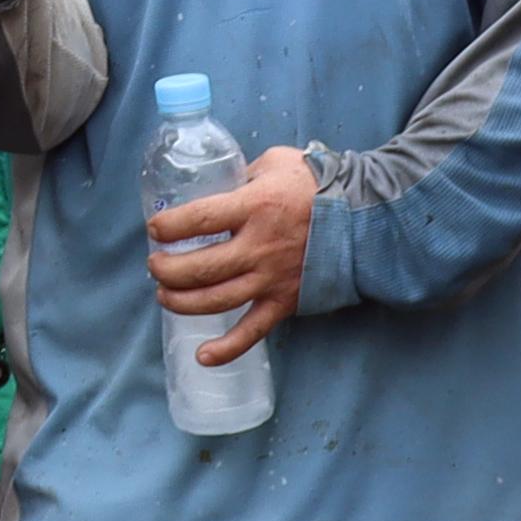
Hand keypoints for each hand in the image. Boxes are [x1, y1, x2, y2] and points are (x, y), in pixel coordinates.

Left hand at [148, 142, 317, 355]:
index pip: (198, 220)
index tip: (155, 229)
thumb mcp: (274, 164)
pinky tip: (202, 357)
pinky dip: (227, 349)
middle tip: (155, 265)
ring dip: (182, 302)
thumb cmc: (316, 185)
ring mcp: (272, 279)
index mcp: (254, 207)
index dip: (169, 227)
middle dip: (167, 269)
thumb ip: (242, 176)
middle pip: (200, 268)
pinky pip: (252, 332)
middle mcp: (259, 247)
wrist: (364, 217)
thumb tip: (215, 186)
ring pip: (216, 300)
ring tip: (165, 295)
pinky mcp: (285, 302)